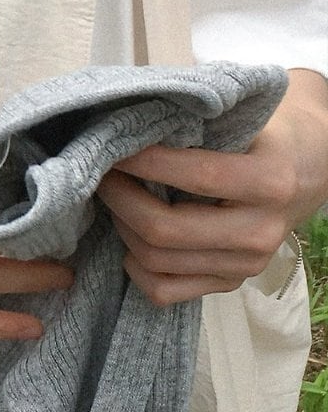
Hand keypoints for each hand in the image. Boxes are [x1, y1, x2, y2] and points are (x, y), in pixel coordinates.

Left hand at [97, 69, 327, 305]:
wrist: (311, 170)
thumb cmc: (268, 137)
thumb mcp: (246, 120)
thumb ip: (198, 126)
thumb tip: (129, 128)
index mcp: (271, 183)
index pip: (196, 176)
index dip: (145, 162)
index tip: (114, 147)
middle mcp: (261, 232)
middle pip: (165, 231)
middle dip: (120, 199)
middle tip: (103, 174)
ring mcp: (246, 265)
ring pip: (157, 262)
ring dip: (122, 227)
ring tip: (115, 199)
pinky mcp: (230, 284)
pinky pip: (164, 291)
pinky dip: (136, 266)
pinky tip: (132, 235)